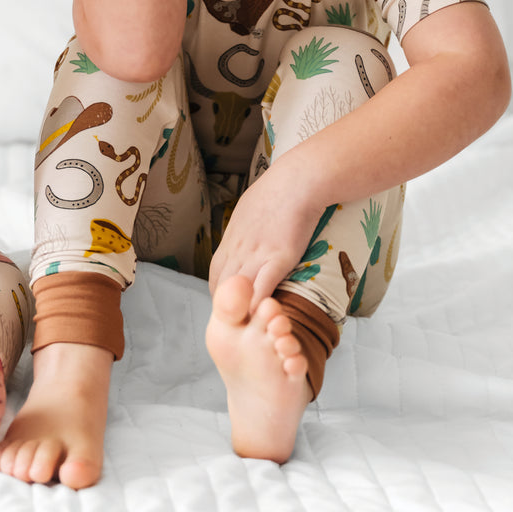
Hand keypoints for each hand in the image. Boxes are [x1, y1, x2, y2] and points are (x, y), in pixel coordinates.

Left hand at [208, 162, 322, 312]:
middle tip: (234, 324)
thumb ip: (245, 227)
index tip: (226, 304)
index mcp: (231, 237)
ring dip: (240, 312)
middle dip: (226, 307)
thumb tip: (247, 234)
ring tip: (246, 330)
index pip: (215, 273)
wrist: (297, 181)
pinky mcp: (277, 258)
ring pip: (239, 291)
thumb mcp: (249, 209)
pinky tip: (261, 317)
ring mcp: (256, 254)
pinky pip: (262, 288)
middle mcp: (238, 248)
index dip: (219, 292)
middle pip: (222, 286)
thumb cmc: (278, 190)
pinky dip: (258, 305)